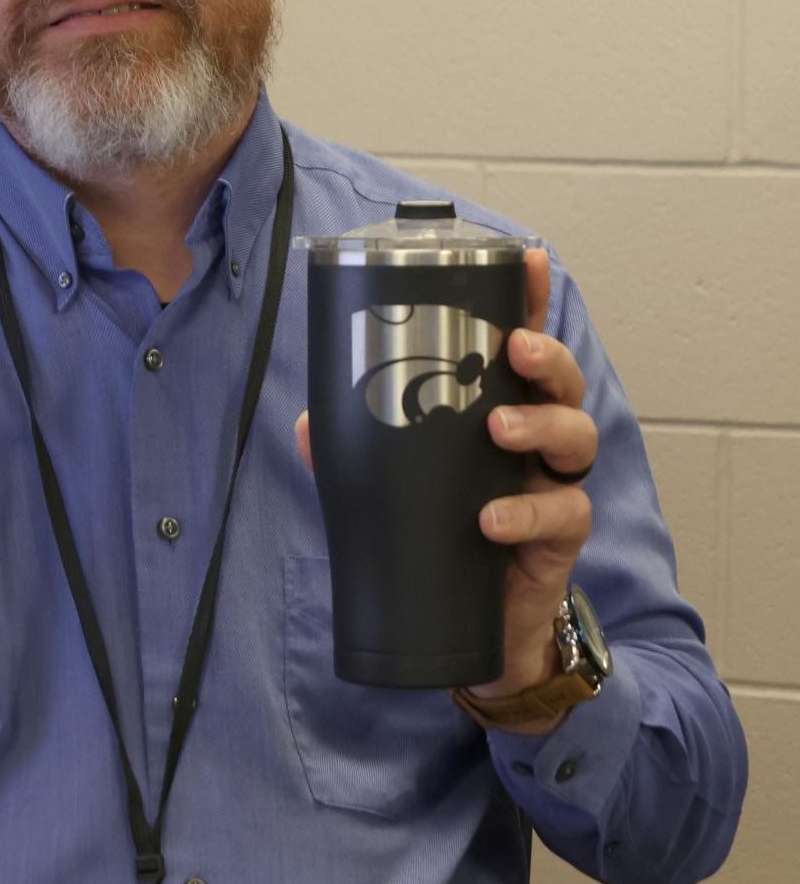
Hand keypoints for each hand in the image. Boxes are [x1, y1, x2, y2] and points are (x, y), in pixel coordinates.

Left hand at [293, 248, 598, 703]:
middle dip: (546, 353)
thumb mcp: (386, 482)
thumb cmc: (437, 528)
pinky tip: (491, 520)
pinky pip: (561, 514)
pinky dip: (526, 513)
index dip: (530, 298)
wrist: (471, 625)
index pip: (520, 342)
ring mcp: (552, 484)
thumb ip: (351, 448)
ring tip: (500, 428)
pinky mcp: (561, 537)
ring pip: (577, 435)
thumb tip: (306, 422)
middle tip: (513, 347)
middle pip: (562, 378)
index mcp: (498, 406)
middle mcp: (535, 437)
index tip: (530, 258)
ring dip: (541, 422)